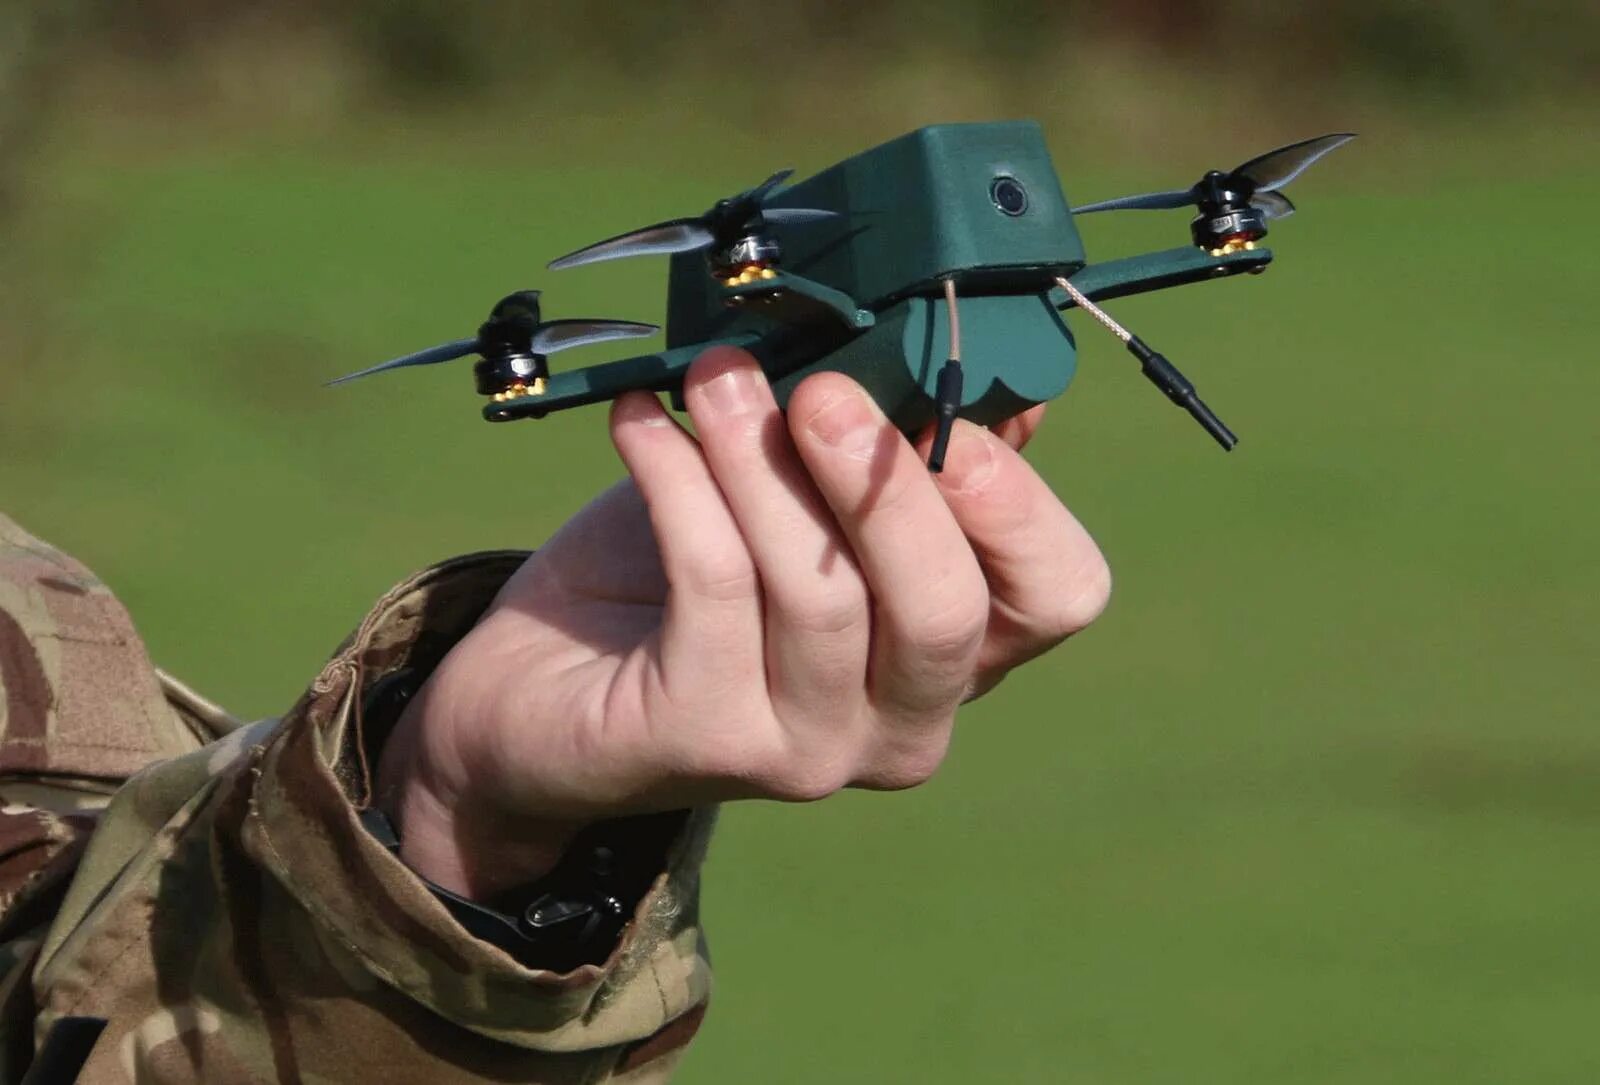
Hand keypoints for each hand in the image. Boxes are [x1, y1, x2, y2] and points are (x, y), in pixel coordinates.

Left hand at [375, 348, 1109, 896]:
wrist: (542, 684)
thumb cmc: (687, 572)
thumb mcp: (804, 498)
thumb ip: (895, 454)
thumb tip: (995, 379)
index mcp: (955, 653)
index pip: (1058, 596)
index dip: (1019, 503)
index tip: (946, 415)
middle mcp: (901, 722)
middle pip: (947, 612)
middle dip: (887, 486)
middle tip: (818, 391)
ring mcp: (807, 750)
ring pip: (820, 593)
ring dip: (762, 462)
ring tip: (714, 377)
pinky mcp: (704, 742)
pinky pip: (712, 585)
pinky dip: (680, 480)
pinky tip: (643, 422)